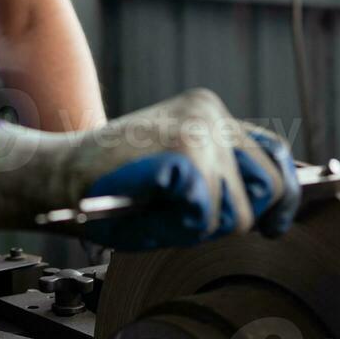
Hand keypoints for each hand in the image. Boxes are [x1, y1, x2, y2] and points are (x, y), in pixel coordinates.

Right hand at [0, 88, 299, 249]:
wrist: (57, 174)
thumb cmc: (112, 183)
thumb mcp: (178, 167)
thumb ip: (221, 171)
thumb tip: (277, 200)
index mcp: (208, 110)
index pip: (273, 152)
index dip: (282, 193)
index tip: (275, 221)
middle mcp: (210, 113)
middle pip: (271, 186)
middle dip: (241, 216)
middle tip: (191, 217)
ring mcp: (200, 132)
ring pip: (240, 212)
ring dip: (201, 226)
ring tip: (160, 209)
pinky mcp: (185, 156)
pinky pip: (208, 217)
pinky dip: (180, 227)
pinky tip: (151, 209)